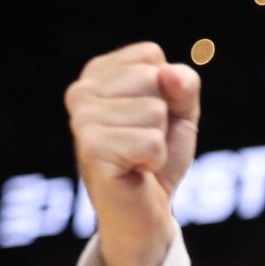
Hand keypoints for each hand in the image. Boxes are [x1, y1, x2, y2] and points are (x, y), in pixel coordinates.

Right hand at [65, 42, 199, 265]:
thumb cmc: (158, 158)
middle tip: (145, 142)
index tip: (153, 118)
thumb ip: (183, 84)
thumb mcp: (180, 112)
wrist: (146, 211)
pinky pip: (151, 142)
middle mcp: (81, 92)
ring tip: (138, 157)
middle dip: (164, 115)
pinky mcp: (92, 149)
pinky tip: (135, 170)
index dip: (168, 90)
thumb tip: (169, 74)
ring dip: (158, 141)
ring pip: (154, 111)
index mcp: (97, 75)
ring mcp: (82, 120)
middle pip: (153, 78)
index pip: (150, 55)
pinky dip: (154, 161)